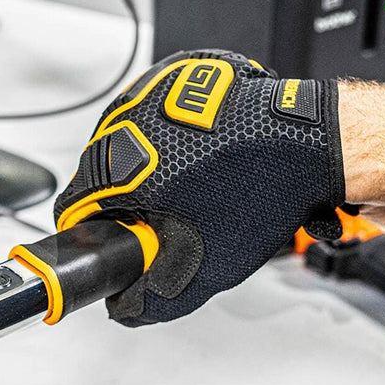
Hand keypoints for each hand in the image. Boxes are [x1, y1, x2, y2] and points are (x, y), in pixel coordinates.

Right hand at [54, 49, 345, 324]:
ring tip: (191, 187)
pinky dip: (169, 140)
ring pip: (125, 146)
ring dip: (146, 170)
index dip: (90, 236)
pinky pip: (153, 119)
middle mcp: (124, 121)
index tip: (112, 243)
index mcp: (117, 166)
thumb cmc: (262, 190)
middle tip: (165, 221)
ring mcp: (149, 93)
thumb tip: (126, 307)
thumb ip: (153, 299)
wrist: (312, 141)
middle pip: (99, 178)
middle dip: (125, 204)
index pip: (72, 209)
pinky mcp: (175, 77)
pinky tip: (204, 157)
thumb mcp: (202, 267)